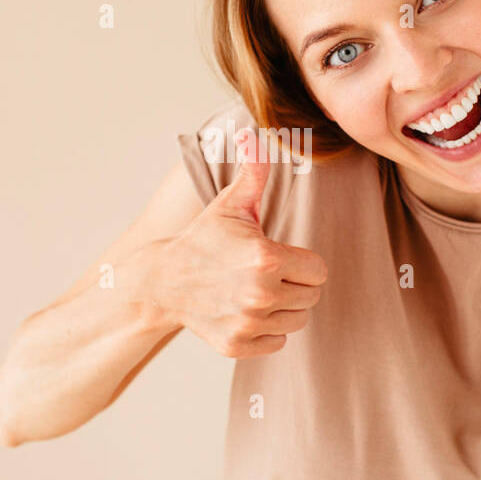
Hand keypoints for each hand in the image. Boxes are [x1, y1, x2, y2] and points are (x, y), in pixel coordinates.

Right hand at [156, 132, 327, 357]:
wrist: (161, 282)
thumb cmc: (203, 239)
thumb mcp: (231, 204)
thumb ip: (254, 172)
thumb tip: (255, 134)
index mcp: (267, 258)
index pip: (319, 271)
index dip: (302, 262)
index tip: (279, 256)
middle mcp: (260, 294)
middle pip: (311, 297)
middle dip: (295, 284)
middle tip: (266, 273)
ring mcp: (248, 322)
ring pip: (297, 321)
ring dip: (283, 307)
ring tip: (256, 291)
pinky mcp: (237, 345)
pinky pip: (276, 342)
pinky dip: (265, 330)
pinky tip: (244, 311)